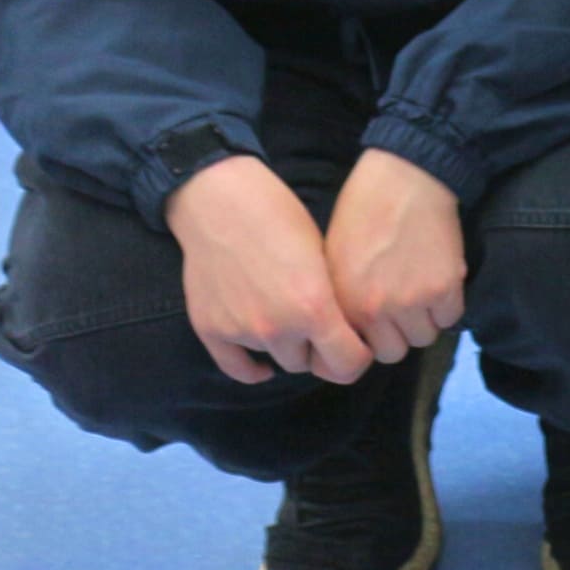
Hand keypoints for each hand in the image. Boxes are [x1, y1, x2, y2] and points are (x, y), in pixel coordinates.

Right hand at [168, 155, 370, 386]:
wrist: (221, 201)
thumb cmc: (281, 216)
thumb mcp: (326, 255)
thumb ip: (335, 300)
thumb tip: (350, 333)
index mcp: (314, 308)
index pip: (349, 365)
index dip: (358, 358)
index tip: (359, 347)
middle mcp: (277, 327)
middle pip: (312, 364)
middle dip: (321, 351)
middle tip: (322, 331)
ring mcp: (240, 331)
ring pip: (279, 363)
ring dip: (289, 350)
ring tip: (293, 326)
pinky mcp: (210, 329)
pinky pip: (236, 368)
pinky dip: (253, 368)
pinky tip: (265, 363)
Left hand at [325, 148, 467, 366]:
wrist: (406, 178)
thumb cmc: (362, 211)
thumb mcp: (331, 260)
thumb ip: (340, 301)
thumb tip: (353, 330)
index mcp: (342, 303)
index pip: (358, 351)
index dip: (367, 338)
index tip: (374, 323)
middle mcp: (375, 309)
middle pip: (394, 352)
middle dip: (397, 334)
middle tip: (399, 309)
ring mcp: (413, 300)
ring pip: (425, 338)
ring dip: (424, 320)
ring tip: (420, 292)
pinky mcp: (446, 287)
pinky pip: (451, 317)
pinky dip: (447, 305)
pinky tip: (439, 281)